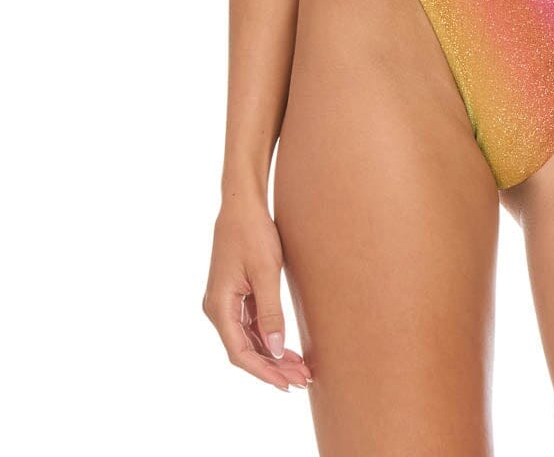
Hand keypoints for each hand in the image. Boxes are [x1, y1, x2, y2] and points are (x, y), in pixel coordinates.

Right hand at [202, 195, 312, 390]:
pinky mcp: (234, 295)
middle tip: (301, 380)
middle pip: (244, 350)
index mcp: (219, 306)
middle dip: (272, 367)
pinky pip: (249, 325)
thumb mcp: (266, 272)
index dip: (264, 372)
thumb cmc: (253, 233)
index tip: (286, 384)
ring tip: (299, 368)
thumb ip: (270, 312)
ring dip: (271, 355)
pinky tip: (286, 348)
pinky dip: (267, 338)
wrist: (242, 204)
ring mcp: (224, 302)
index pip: (240, 353)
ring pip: (247, 339)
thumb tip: (275, 350)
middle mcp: (217, 309)